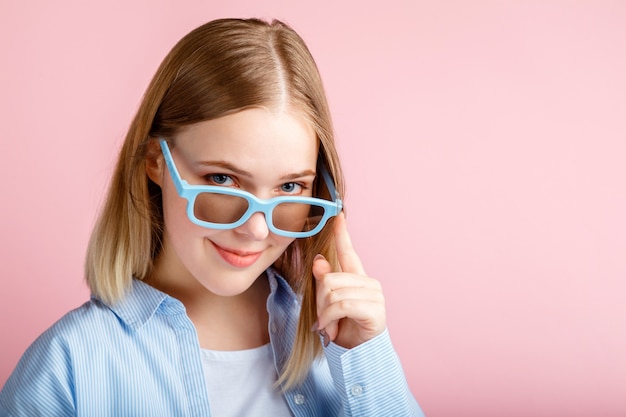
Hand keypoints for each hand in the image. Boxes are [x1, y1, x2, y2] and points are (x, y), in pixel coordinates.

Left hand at [312, 212, 386, 348]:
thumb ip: (324, 282)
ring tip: (329, 325)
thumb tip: (318, 261)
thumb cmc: (345, 326)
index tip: (338, 215)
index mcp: (357, 278)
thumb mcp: (328, 303)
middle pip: (330, 279)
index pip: (348, 252)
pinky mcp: (375, 310)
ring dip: (324, 314)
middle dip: (320, 301)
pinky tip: (332, 330)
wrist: (359, 354)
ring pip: (333, 293)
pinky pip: (342, 305)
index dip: (342, 234)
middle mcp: (369, 283)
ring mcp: (374, 296)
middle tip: (324, 318)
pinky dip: (330, 319)